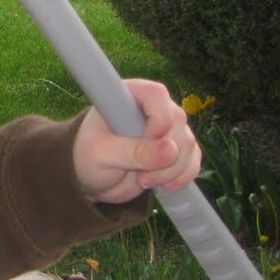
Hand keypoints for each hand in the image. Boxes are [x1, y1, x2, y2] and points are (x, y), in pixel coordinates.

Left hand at [72, 79, 199, 204]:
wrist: (90, 178)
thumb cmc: (87, 155)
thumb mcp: (103, 154)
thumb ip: (134, 151)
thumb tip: (171, 150)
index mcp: (127, 96)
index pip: (156, 94)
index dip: (157, 119)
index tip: (144, 141)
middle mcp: (151, 107)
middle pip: (177, 121)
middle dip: (165, 154)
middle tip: (140, 175)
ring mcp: (166, 128)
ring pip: (187, 143)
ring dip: (172, 169)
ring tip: (142, 180)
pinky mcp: (175, 150)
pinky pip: (193, 160)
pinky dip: (183, 175)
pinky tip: (165, 186)